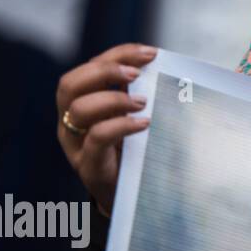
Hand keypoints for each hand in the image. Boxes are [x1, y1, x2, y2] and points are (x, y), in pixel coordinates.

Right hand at [55, 43, 157, 216]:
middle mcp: (71, 122)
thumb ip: (145, 92)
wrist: (131, 197)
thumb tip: (181, 67)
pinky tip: (144, 124)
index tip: (150, 53)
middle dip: (104, 71)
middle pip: (69, 84)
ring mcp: (76, 145)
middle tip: (136, 74)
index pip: (88, 68)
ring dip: (113, 99)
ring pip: (78, 110)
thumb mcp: (137, 116)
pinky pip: (96, 138)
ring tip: (143, 103)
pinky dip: (121, 125)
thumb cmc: (138, 149)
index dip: (117, 55)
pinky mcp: (89, 166)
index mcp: (82, 103)